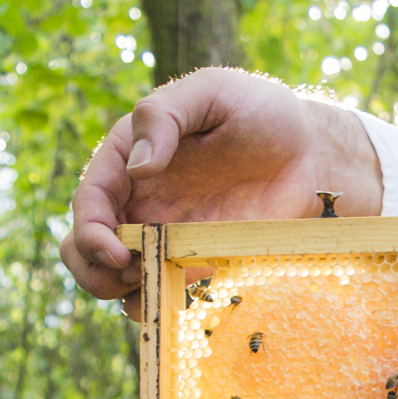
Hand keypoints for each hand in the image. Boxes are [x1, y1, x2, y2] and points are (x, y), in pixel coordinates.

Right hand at [63, 67, 383, 318]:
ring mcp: (167, 238)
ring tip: (157, 285)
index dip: (91, 232)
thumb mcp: (210, 93)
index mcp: (129, 160)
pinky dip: (165, 305)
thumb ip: (164, 116)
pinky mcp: (199, 264)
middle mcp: (139, 204)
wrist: (310, 151)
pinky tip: (190, 295)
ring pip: (119, 281)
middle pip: (86, 250)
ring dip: (125, 294)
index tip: (118, 252)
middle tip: (130, 275)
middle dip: (94, 271)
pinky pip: (167, 295)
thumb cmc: (259, 110)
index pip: (90, 202)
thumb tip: (138, 167)